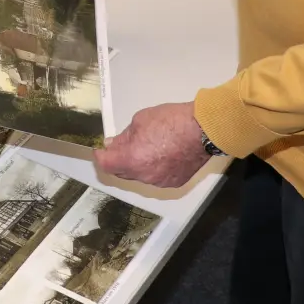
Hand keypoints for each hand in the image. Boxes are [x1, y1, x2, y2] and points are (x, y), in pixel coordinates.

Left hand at [94, 102, 210, 188]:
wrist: (203, 129)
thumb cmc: (172, 121)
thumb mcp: (140, 121)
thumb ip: (124, 137)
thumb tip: (114, 145)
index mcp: (132, 160)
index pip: (106, 164)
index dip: (101, 156)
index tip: (101, 148)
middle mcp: (144, 175)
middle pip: (122, 173)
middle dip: (118, 160)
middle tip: (121, 146)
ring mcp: (160, 181)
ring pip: (140, 175)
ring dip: (137, 164)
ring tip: (147, 147)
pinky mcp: (175, 182)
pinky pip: (157, 177)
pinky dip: (154, 168)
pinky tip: (162, 154)